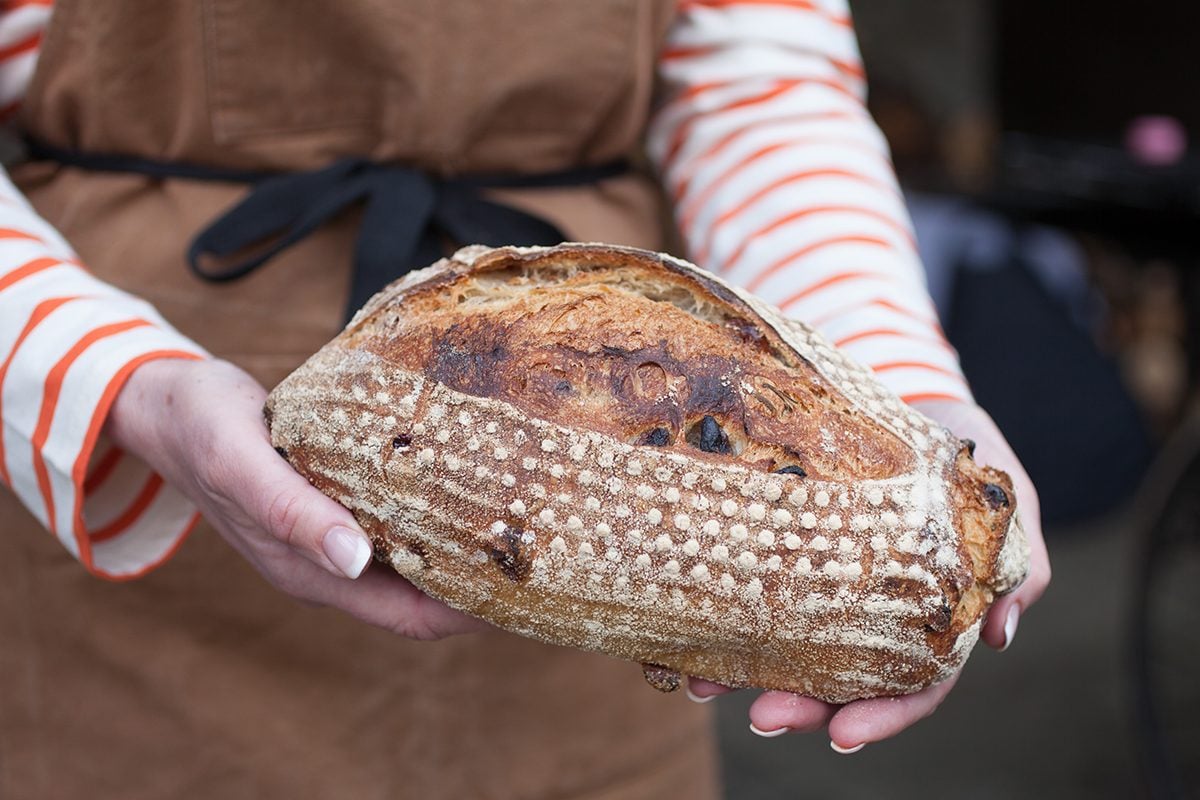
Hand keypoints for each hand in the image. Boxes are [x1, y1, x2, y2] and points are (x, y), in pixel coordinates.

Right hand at [106, 357, 488, 639]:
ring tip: (519, 519)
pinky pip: (400, 519)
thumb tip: (353, 562)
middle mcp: (331, 562)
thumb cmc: (202, 430)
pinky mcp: (339, 499)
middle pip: (424, 594)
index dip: (468, 616)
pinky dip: (436, 511)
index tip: (523, 594)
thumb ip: (294, 515)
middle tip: (539, 551)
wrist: (168, 403)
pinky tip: (469, 484)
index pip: (410, 617)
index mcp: (311, 571)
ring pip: (416, 556)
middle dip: (480, 583)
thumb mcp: (243, 465)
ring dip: (462, 547)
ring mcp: (336, 533)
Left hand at [687, 400, 1050, 750]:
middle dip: (804, 706)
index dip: (883, 715)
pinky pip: (760, 590)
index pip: (914, 685)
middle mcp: (875, 614)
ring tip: (709, 686)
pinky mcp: (794, 551)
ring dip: (752, 672)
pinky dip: (728, 615)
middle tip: (765, 718)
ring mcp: (831, 586)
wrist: (921, 401)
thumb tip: (998, 635)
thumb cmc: (972, 457)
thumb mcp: (1009, 502)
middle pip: (843, 679)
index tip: (844, 737)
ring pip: (793, 645)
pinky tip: (697, 631)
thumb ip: (1019, 565)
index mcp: (932, 619)